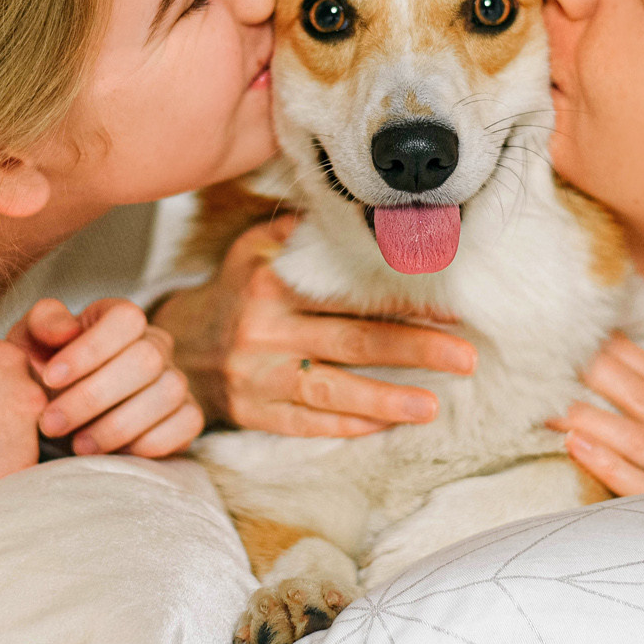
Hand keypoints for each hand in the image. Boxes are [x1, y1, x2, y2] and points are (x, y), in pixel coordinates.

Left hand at [18, 297, 201, 457]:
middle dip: (93, 397)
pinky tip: (113, 454)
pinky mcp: (188, 416)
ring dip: (117, 426)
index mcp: (121, 319)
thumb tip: (67, 330)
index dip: (89, 349)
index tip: (49, 379)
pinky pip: (187, 424)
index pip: (125, 320)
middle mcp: (156, 345)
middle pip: (146, 360)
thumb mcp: (32, 342)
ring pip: (168, 393)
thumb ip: (44, 322)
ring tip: (77, 446)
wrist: (61, 414)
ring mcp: (176, 380)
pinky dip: (149, 443)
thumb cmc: (47, 373)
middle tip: (51, 423)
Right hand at [151, 216, 476, 435]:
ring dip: (385, 399)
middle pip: (351, 342)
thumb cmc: (236, 293)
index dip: (404, 302)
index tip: (453, 309)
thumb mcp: (255, 250)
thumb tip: (362, 218)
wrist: (178, 348)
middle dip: (414, 350)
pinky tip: (387, 425)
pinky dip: (348, 425)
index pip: (350, 293)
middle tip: (466, 357)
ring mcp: (258, 376)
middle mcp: (264, 330)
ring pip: (331, 390)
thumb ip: (302, 235)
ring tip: (432, 407)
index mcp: (271, 282)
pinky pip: (308, 423)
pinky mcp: (254, 413)